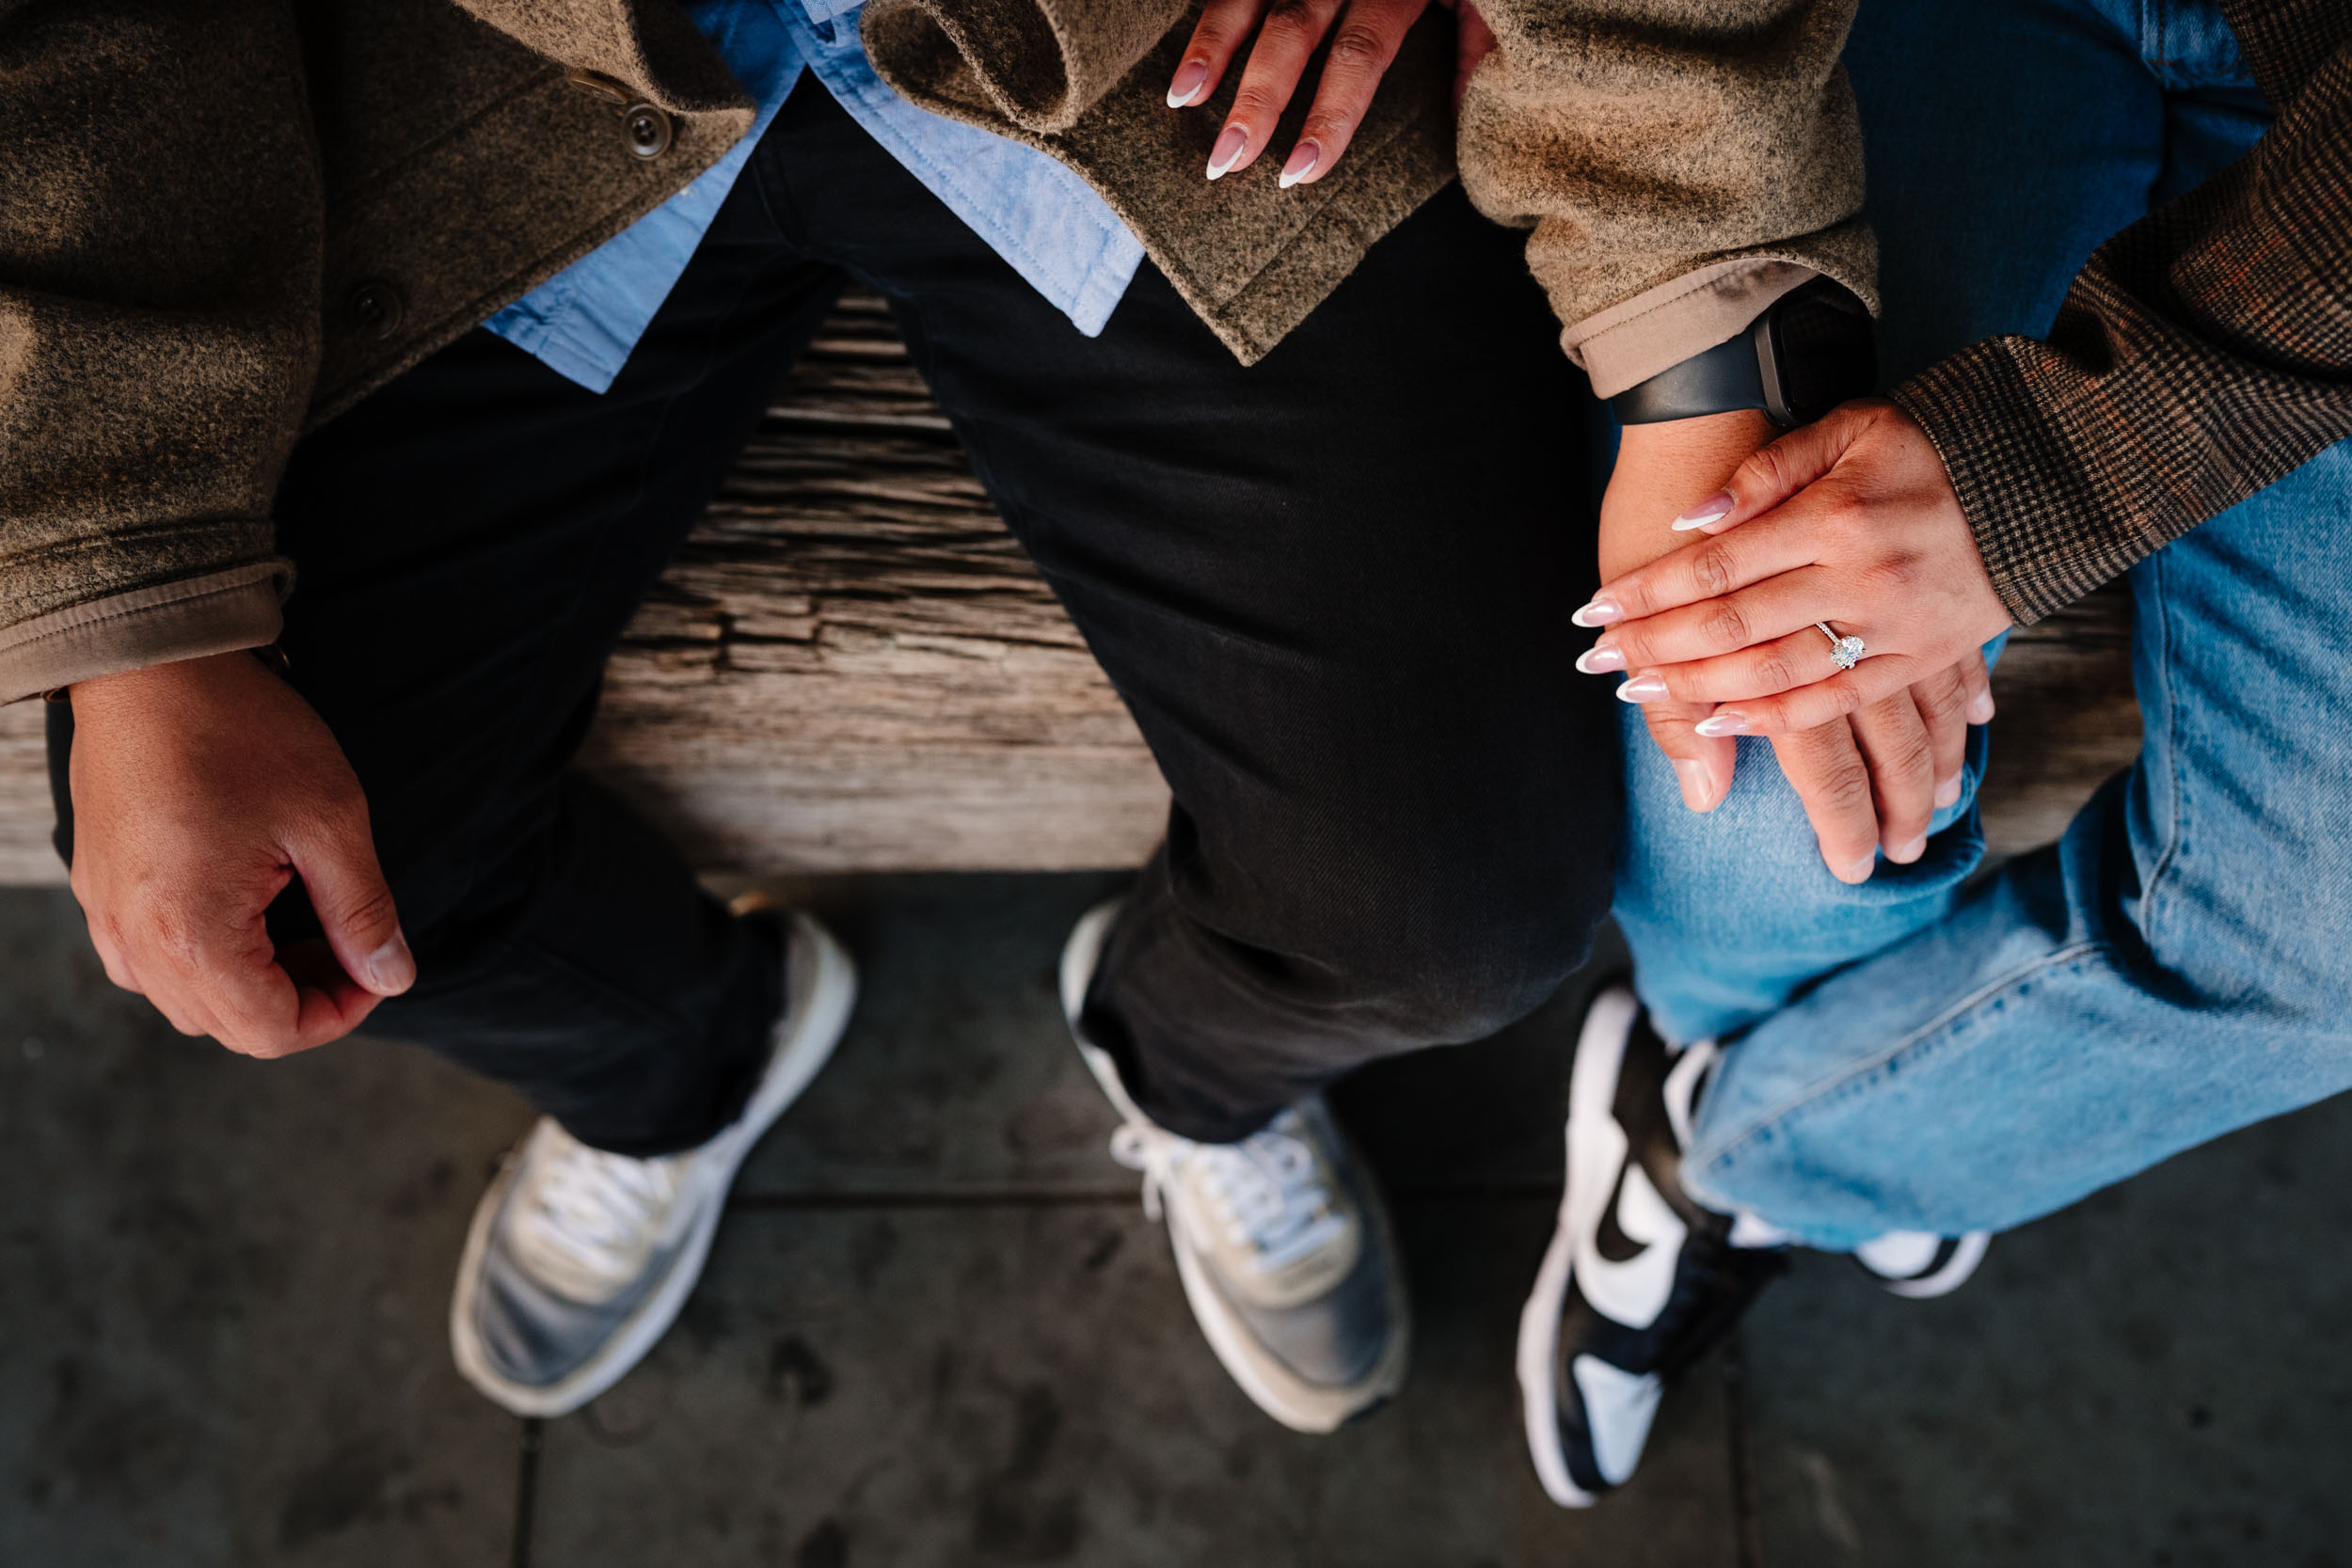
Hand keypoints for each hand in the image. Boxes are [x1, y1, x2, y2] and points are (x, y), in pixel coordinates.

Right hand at [66, 651, 413, 1056]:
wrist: (151, 664)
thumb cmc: (242, 733)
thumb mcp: (331, 822)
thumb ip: (365, 912)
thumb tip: (393, 976)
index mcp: (192, 936)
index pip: (272, 1033)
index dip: (339, 1013)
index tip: (375, 967)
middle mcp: (135, 941)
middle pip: (229, 1026)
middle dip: (303, 1000)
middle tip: (350, 944)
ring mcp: (107, 916)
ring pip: (187, 999)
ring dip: (255, 983)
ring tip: (305, 921)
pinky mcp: (98, 888)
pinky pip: (148, 960)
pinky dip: (205, 956)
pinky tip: (248, 906)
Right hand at [1168, 0, 1493, 184]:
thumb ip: (1483, 40)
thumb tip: (1469, 114)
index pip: (1360, 52)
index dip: (1329, 113)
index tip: (1299, 170)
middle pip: (1293, 28)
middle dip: (1257, 97)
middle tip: (1224, 162)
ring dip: (1212, 44)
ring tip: (1182, 101)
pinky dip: (1209, 8)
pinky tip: (1181, 50)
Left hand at [1579, 399, 2011, 738]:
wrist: (2044, 470)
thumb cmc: (1928, 440)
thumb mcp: (1848, 427)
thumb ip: (1767, 472)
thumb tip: (1691, 524)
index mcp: (1832, 516)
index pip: (1714, 568)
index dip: (1648, 596)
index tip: (1593, 614)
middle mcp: (1859, 575)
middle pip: (1733, 627)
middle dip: (1656, 649)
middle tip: (1600, 665)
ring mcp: (1894, 622)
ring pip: (1779, 674)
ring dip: (1701, 692)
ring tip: (1641, 696)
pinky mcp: (1924, 654)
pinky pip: (1842, 699)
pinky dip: (1779, 720)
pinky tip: (1725, 723)